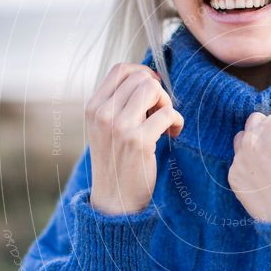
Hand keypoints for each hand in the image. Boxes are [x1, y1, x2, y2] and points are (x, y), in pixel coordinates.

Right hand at [86, 63, 183, 214]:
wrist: (114, 200)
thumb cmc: (116, 161)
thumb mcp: (106, 128)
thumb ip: (119, 103)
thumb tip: (149, 77)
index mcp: (93, 107)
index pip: (120, 69)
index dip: (142, 73)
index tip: (153, 91)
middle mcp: (103, 114)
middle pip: (141, 78)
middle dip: (158, 92)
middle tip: (159, 113)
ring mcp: (119, 127)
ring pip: (153, 89)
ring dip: (167, 104)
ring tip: (165, 122)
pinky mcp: (138, 141)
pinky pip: (168, 113)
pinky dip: (177, 121)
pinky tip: (173, 134)